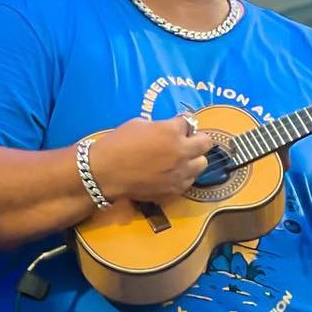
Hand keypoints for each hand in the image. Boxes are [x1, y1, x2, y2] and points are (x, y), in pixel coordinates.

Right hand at [85, 115, 213, 203]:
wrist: (105, 172)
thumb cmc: (117, 144)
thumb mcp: (138, 124)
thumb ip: (159, 126)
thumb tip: (168, 129)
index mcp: (172, 131)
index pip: (189, 121)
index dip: (183, 123)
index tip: (179, 125)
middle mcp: (182, 152)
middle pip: (206, 143)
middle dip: (197, 139)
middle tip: (186, 141)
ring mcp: (180, 173)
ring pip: (202, 164)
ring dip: (193, 159)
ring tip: (180, 159)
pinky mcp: (175, 189)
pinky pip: (189, 180)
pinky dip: (183, 175)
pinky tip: (171, 173)